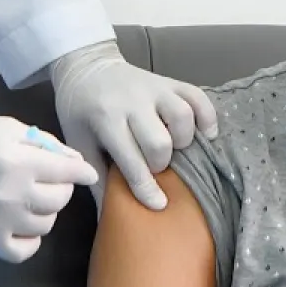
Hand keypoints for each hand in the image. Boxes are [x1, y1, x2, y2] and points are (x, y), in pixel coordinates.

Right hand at [0, 114, 98, 262]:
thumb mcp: (8, 128)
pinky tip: (24, 223)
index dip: (83, 172)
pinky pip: (23, 251)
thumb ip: (45, 143)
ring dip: (46, 210)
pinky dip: (31, 239)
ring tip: (31, 198)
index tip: (89, 173)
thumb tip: (75, 162)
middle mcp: (13, 193)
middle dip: (62, 187)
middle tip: (50, 179)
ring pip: (46, 224)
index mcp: (19, 161)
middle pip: (60, 199)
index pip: (68, 172)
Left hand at [51, 40, 218, 211]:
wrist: (86, 66)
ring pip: (183, 116)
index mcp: (106, 118)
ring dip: (184, 139)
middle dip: (161, 162)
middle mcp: (132, 101)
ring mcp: (154, 88)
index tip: (158, 204)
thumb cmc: (80, 110)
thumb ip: (95, 178)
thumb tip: (108, 220)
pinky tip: (203, 133)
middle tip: (155, 166)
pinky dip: (206, 117)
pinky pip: (198, 97)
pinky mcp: (169, 81)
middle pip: (160, 141)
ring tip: (176, 148)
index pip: (131, 159)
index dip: (146, 187)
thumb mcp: (78, 141)